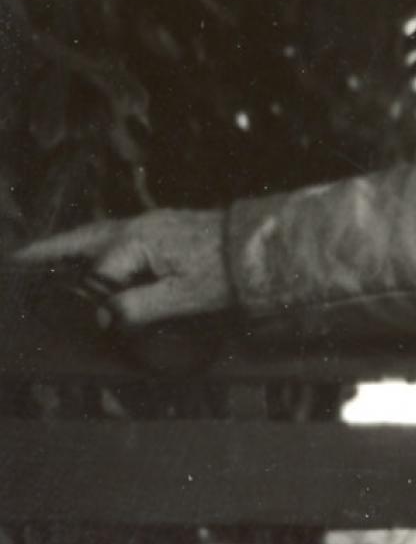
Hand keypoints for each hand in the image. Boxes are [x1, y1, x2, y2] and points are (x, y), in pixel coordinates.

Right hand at [16, 211, 233, 325]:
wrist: (262, 248)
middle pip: (82, 238)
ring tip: (45, 255)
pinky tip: (94, 251)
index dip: (97, 298)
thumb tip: (103, 315)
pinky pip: (116, 232)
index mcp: (136, 242)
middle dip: (50, 251)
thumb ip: (140, 306)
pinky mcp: (163, 226)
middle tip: (18, 260)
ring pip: (98, 233)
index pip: (99, 273)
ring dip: (70, 244)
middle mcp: (136, 227)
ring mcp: (150, 223)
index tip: (100, 320)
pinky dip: (95, 241)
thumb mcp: (185, 296)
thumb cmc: (226, 274)